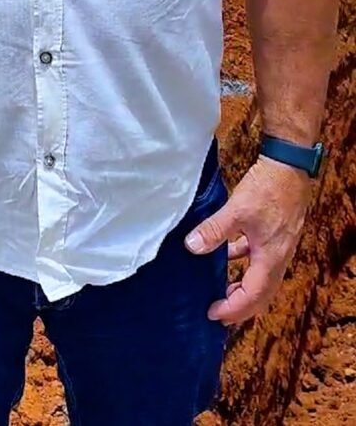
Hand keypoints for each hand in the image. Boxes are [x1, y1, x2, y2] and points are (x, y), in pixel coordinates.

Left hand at [184, 155, 311, 324]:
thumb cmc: (268, 189)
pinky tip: (227, 255)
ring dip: (243, 288)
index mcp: (270, 259)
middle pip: (260, 295)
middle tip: (217, 312)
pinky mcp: (275, 234)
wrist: (289, 167)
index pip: (252, 297)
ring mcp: (278, 247)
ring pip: (261, 279)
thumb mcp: (236, 210)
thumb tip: (191, 248)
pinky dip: (244, 264)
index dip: (232, 309)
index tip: (212, 313)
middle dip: (240, 307)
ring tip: (222, 290)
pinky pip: (259, 260)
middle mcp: (278, 258)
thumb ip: (214, 231)